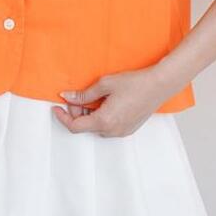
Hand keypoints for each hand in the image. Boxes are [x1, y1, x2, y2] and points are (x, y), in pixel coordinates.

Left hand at [53, 65, 175, 137]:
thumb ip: (84, 94)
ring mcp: (121, 132)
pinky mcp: (128, 129)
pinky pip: (108, 127)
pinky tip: (106, 102)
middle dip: (77, 113)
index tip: (56, 108)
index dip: (63, 117)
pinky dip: (102, 117)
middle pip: (85, 127)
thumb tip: (67, 97)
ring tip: (95, 97)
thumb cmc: (134, 83)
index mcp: (104, 121)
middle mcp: (112, 131)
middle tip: (79, 96)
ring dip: (90, 115)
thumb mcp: (105, 84)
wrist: (158, 86)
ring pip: (96, 127)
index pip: (75, 126)